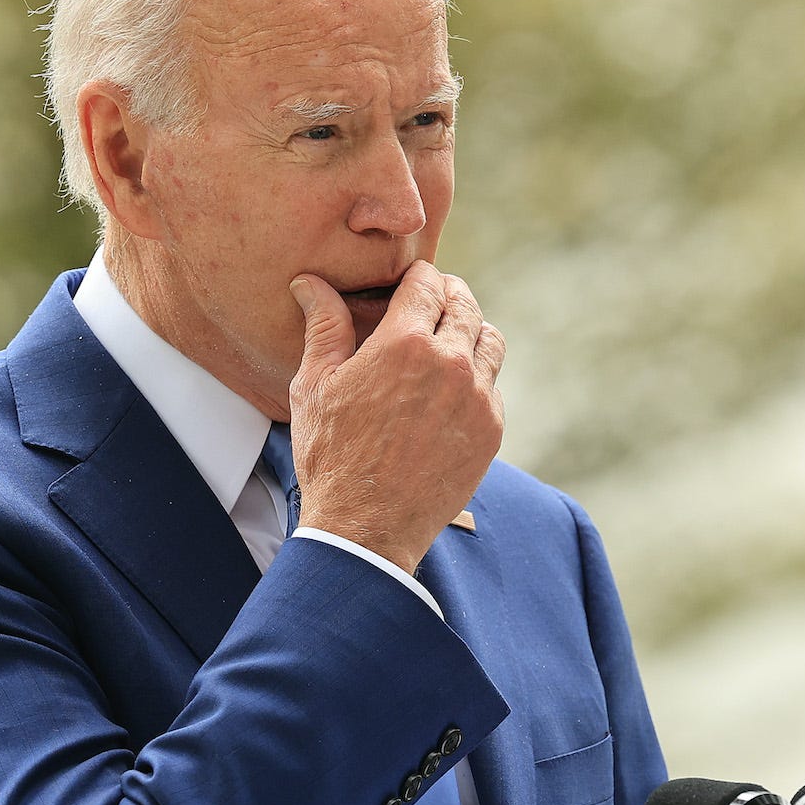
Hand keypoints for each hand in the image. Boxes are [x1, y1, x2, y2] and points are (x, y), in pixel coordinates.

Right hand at [286, 260, 504, 572]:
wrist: (367, 528)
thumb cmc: (332, 458)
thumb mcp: (315, 387)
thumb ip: (323, 327)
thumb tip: (310, 282)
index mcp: (405, 343)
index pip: (428, 282)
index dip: (418, 276)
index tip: (410, 282)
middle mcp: (451, 364)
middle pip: (465, 303)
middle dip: (447, 295)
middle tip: (431, 303)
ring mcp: (477, 398)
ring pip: (490, 340)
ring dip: (471, 331)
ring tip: (448, 340)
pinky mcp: (491, 430)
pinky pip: (494, 385)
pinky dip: (478, 376)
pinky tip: (452, 388)